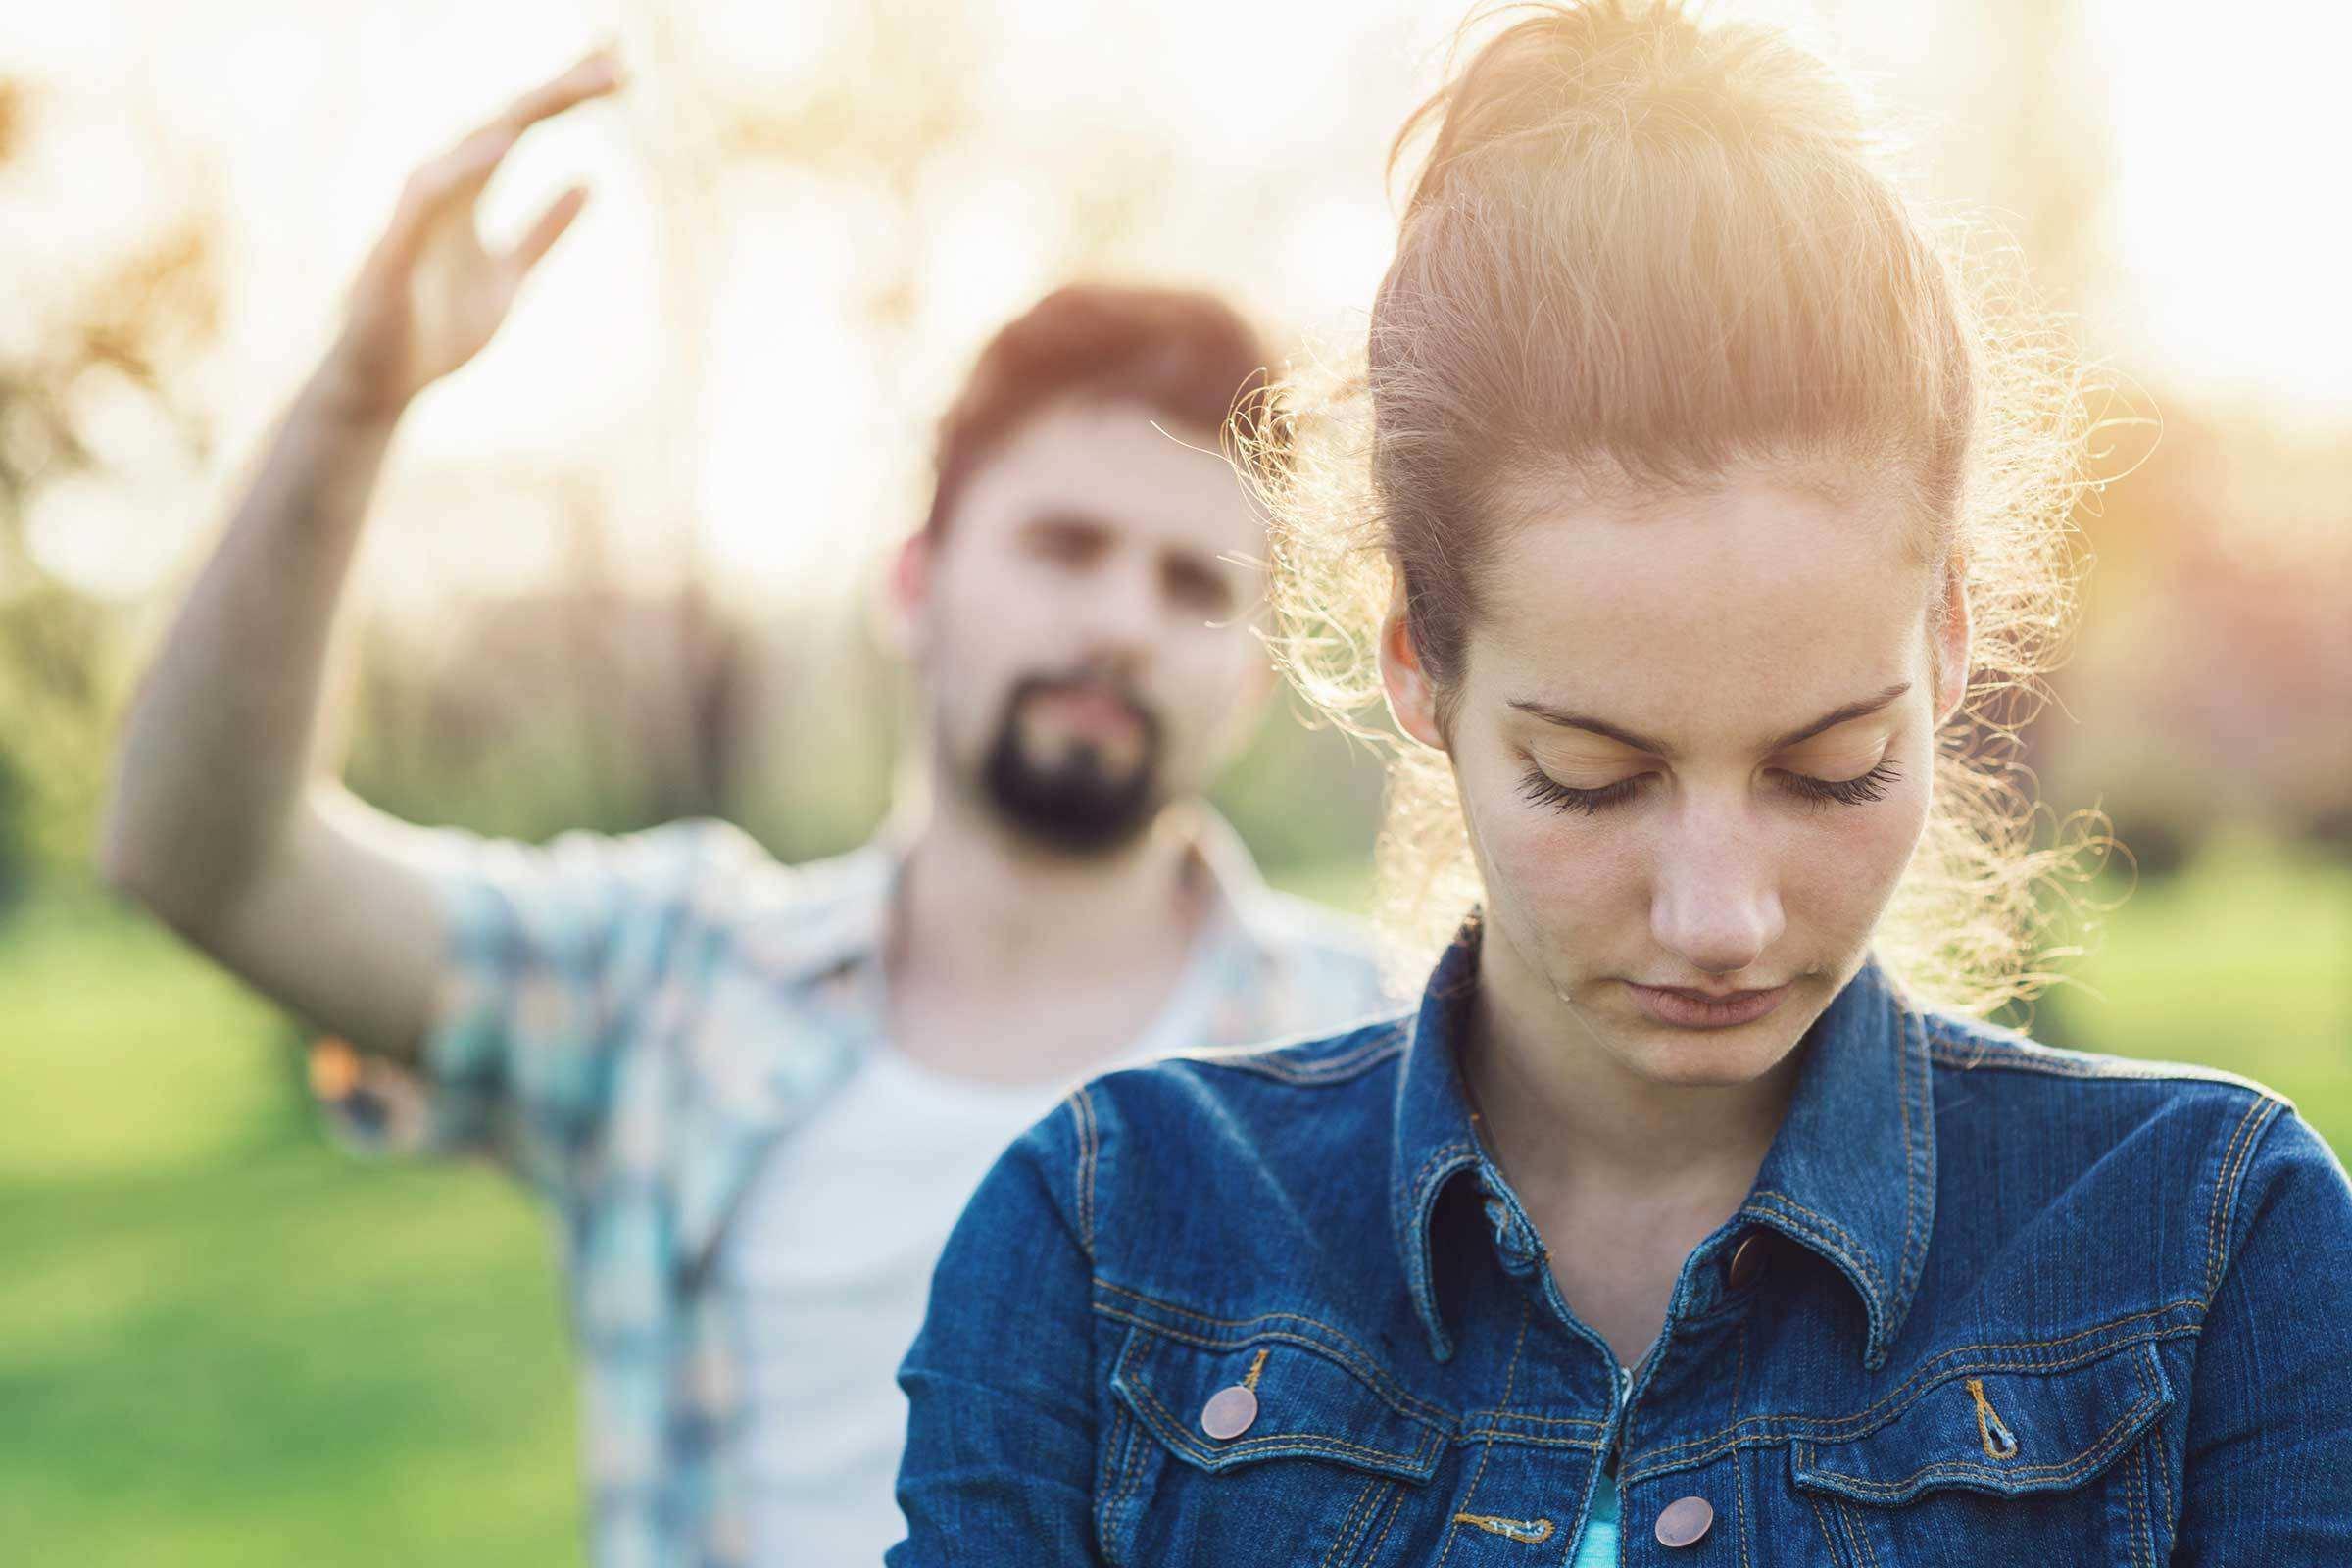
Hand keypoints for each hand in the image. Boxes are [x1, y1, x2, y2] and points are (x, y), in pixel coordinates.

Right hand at [320, 51, 621, 423]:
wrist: (383, 387)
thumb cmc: (437, 331)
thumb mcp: (511, 278)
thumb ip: (545, 231)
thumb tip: (590, 182)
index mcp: (469, 195)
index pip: (522, 127)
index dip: (568, 96)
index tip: (621, 70)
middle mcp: (443, 191)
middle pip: (503, 123)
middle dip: (558, 91)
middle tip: (615, 60)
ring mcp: (416, 217)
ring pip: (466, 149)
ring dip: (518, 117)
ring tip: (570, 90)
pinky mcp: (394, 251)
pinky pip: (426, 200)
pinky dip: (460, 171)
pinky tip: (499, 148)